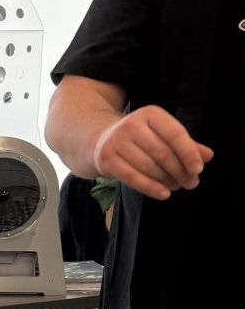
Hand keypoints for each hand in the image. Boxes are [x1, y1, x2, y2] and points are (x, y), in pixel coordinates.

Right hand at [92, 106, 212, 201]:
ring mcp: (116, 141)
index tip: (198, 169)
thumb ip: (186, 145)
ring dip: (167, 180)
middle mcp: (131, 124)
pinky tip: (164, 194)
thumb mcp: (163, 135)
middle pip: (162, 153)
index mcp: (151, 114)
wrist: (100, 140)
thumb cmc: (140, 139)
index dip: (188, 152)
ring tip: (176, 187)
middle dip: (180, 171)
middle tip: (191, 183)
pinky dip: (150, 188)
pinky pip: (132, 177)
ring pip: (149, 167)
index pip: (175, 134)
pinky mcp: (106, 158)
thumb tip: (208, 156)